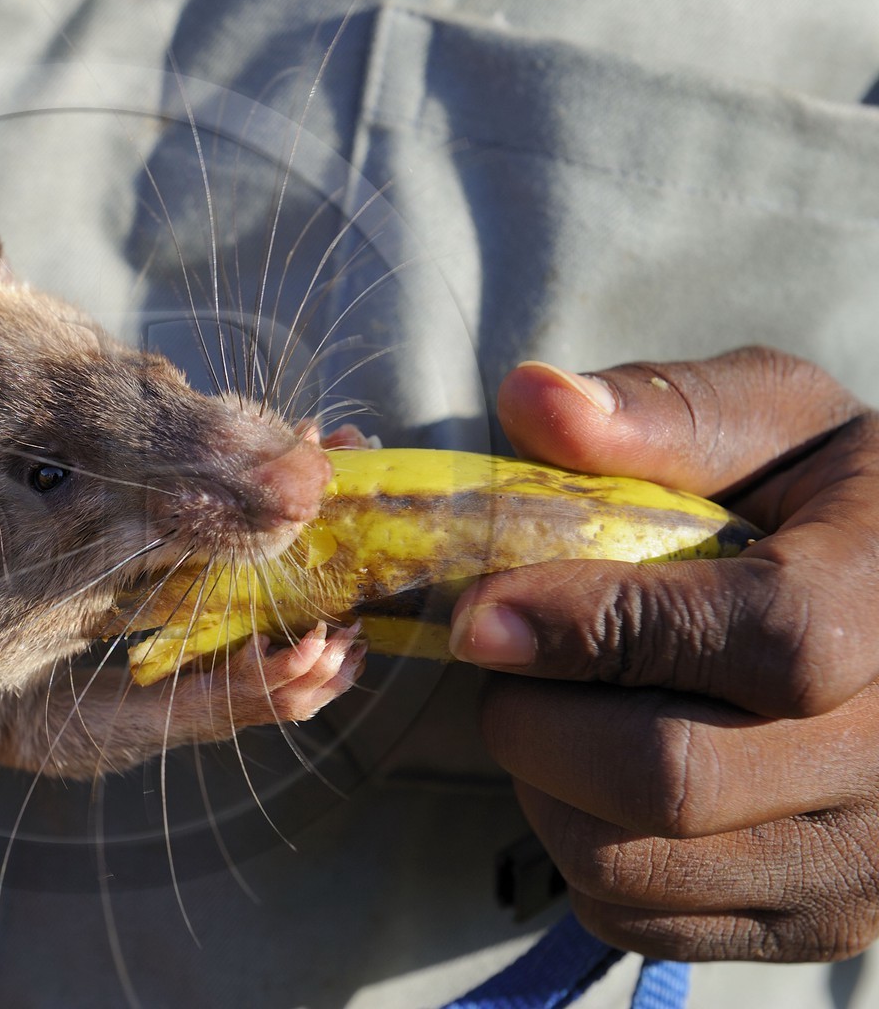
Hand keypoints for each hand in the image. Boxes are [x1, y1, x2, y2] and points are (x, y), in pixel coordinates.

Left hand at [448, 347, 878, 961]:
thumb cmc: (835, 505)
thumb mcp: (779, 425)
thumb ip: (664, 410)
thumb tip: (531, 401)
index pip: (758, 642)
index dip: (596, 629)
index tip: (484, 610)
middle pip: (671, 778)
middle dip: (535, 716)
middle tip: (500, 658)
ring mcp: (867, 861)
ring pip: (631, 862)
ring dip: (542, 783)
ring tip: (557, 705)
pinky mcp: (820, 923)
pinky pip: (636, 914)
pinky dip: (577, 844)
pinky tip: (600, 771)